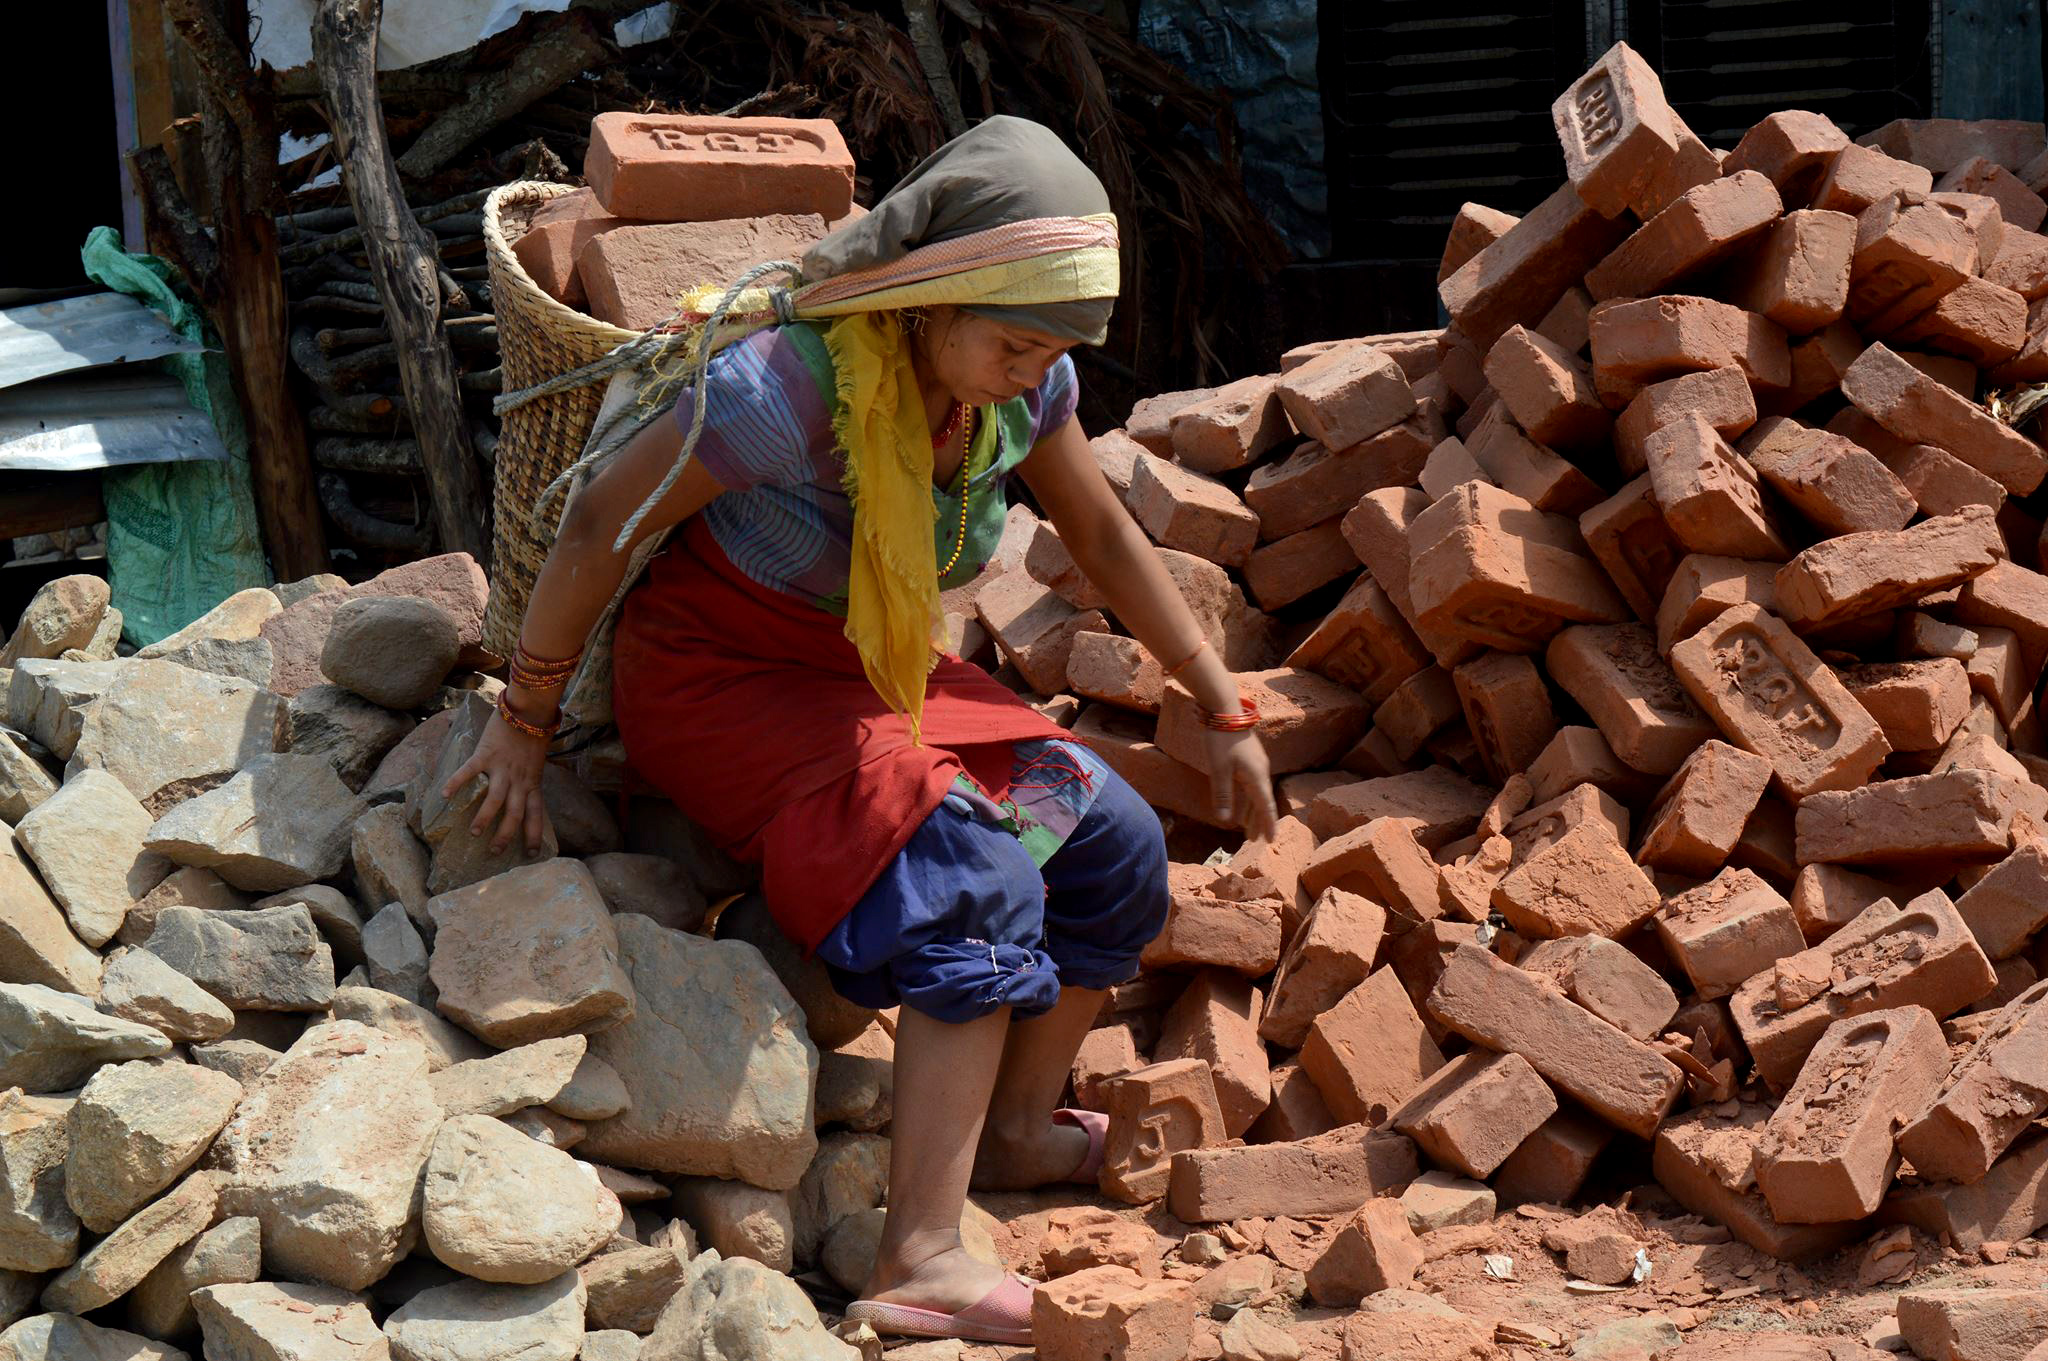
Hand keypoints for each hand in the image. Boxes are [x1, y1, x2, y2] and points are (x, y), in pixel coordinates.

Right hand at [442, 707, 553, 855]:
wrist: (528, 711)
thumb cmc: (533, 735)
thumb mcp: (536, 763)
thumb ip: (528, 779)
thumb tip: (521, 792)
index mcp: (532, 782)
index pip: (536, 814)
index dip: (533, 834)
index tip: (531, 853)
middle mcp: (519, 780)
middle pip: (515, 814)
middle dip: (505, 836)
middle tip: (494, 851)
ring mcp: (502, 768)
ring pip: (495, 800)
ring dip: (485, 818)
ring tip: (475, 832)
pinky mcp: (486, 755)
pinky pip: (469, 771)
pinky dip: (456, 782)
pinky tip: (444, 794)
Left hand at [1202, 727, 1277, 840]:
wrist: (1225, 711)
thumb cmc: (1222, 740)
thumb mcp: (1219, 770)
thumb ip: (1223, 796)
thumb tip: (1226, 822)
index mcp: (1257, 777)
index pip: (1266, 807)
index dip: (1268, 824)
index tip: (1271, 841)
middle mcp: (1261, 772)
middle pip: (1263, 803)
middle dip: (1260, 823)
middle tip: (1257, 841)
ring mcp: (1256, 765)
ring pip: (1257, 795)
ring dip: (1253, 813)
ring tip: (1249, 831)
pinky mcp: (1249, 760)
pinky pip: (1251, 786)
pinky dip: (1248, 800)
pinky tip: (1242, 807)